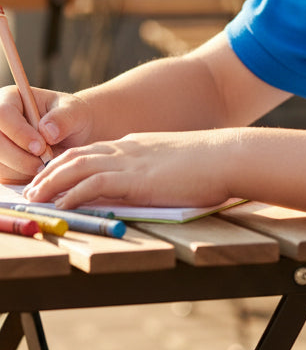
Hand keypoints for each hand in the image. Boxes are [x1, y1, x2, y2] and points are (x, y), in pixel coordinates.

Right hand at [0, 85, 92, 182]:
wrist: (73, 135)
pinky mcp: (0, 161)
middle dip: (20, 157)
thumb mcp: (75, 112)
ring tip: (45, 163)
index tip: (40, 147)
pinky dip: (21, 177)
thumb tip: (47, 131)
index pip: (3, 113)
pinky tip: (38, 169)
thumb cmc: (73, 118)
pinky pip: (3, 175)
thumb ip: (63, 118)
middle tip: (44, 162)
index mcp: (12, 97)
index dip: (18, 133)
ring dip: (22, 169)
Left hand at [24, 130, 231, 211]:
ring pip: (77, 167)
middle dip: (50, 171)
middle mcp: (128, 147)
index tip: (52, 176)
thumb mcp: (177, 164)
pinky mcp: (135, 178)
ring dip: (51, 183)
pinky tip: (60, 205)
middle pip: (77, 155)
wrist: (228, 155)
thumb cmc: (212, 164)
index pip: (93, 151)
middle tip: (32, 188)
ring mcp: (131, 161)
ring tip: (34, 197)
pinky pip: (93, 184)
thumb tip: (151, 187)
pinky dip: (72, 194)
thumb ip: (158, 171)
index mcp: (138, 144)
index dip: (68, 163)